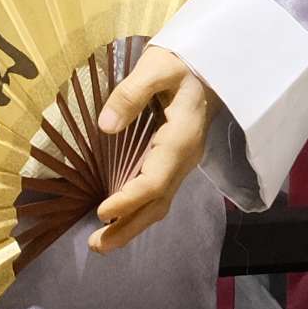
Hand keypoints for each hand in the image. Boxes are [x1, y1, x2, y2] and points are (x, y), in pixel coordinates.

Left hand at [84, 46, 217, 250]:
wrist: (211, 64)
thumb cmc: (182, 62)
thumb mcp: (157, 66)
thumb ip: (131, 93)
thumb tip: (105, 126)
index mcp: (181, 137)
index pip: (155, 179)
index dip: (129, 199)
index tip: (102, 212)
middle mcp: (185, 157)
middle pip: (158, 202)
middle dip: (129, 227)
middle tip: (96, 246)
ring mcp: (183, 161)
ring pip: (160, 202)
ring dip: (132, 224)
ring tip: (101, 242)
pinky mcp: (176, 160)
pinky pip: (159, 192)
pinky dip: (139, 210)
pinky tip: (118, 217)